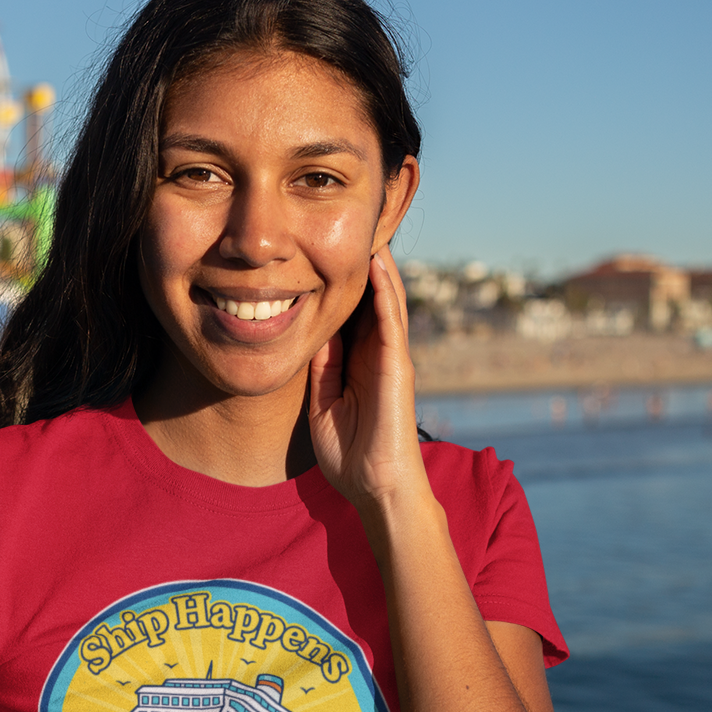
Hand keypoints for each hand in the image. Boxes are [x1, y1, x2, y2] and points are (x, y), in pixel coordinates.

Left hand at [308, 246, 430, 510]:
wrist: (375, 488)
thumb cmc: (351, 454)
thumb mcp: (323, 403)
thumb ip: (323, 368)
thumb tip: (314, 333)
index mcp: (359, 362)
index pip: (350, 312)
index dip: (339, 281)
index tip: (320, 248)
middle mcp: (378, 354)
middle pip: (370, 298)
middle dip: (361, 263)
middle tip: (350, 223)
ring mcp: (391, 358)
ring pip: (385, 300)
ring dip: (378, 265)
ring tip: (368, 228)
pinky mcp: (397, 366)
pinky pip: (391, 321)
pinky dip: (385, 291)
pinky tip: (378, 264)